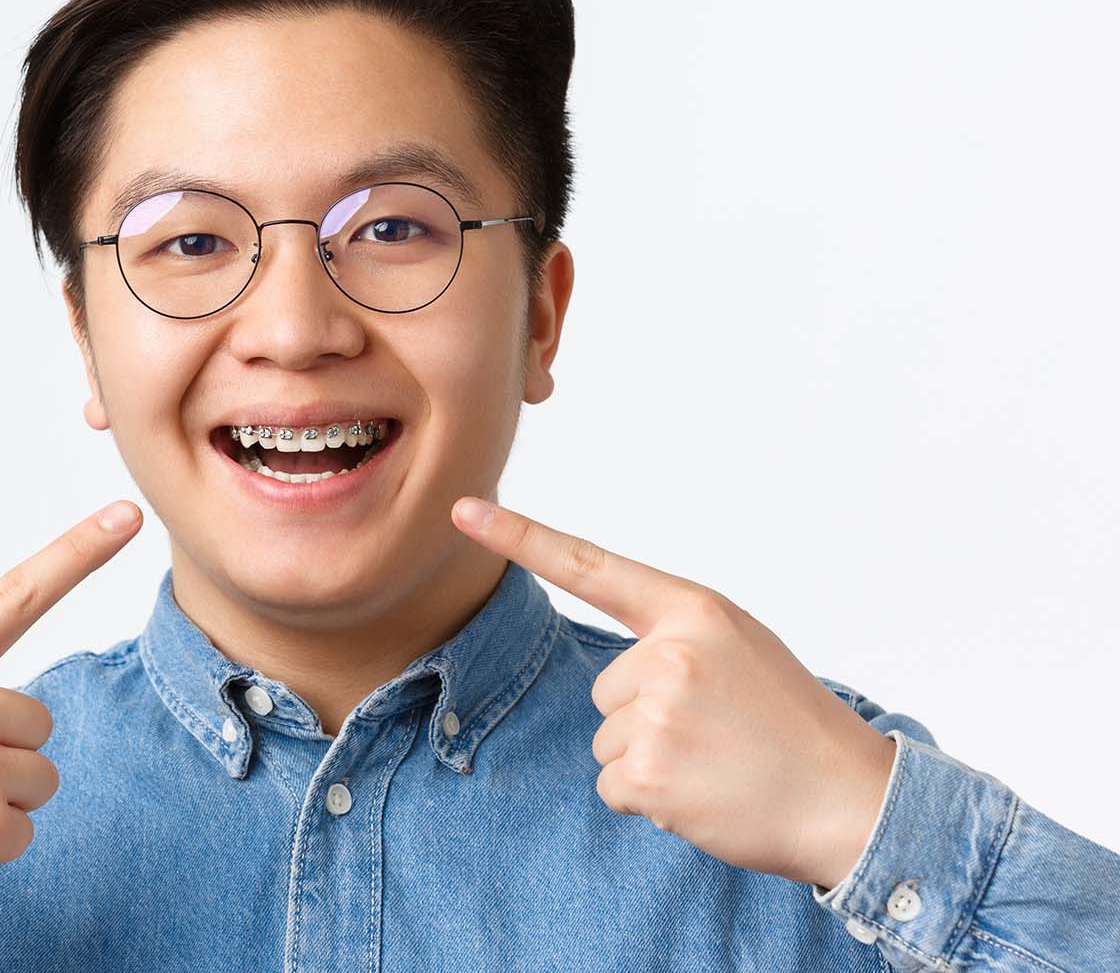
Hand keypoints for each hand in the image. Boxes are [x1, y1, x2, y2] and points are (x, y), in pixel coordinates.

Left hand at [451, 496, 895, 889]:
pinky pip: (612, 785)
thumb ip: (676, 638)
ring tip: (716, 762)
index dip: (520, 537)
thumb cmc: (792, 723)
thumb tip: (617, 671)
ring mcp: (658, 713)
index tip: (463, 511)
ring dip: (650, 760)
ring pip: (607, 738)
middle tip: (716, 733)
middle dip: (646, 717)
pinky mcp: (649, 773)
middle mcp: (670, 653)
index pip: (591, 566)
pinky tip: (702, 795)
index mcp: (693, 610)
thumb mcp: (740, 648)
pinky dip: (649, 801)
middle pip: (605, 687)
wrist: (850, 800)